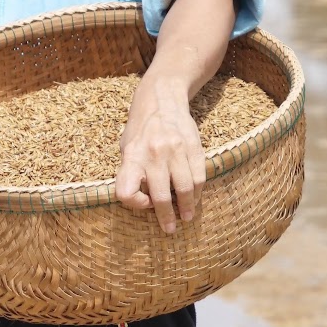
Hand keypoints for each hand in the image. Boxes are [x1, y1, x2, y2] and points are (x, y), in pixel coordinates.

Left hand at [115, 76, 205, 232]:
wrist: (162, 97)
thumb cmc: (140, 128)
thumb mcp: (126, 146)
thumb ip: (131, 171)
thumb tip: (139, 200)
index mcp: (132, 155)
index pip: (126, 191)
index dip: (134, 204)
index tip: (144, 204)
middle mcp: (153, 153)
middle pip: (160, 196)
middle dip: (166, 217)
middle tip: (170, 229)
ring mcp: (175, 149)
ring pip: (185, 189)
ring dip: (187, 208)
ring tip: (187, 216)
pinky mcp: (193, 146)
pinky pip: (199, 177)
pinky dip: (198, 192)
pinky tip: (195, 198)